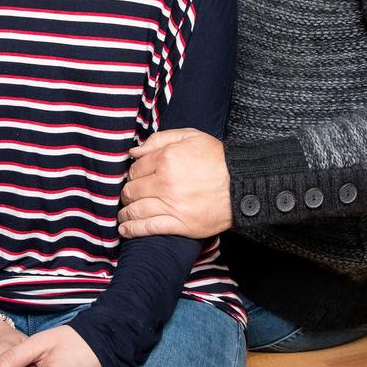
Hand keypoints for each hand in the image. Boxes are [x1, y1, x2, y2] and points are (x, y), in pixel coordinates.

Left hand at [118, 128, 232, 237]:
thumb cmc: (217, 158)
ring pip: (137, 210)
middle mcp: (166, 182)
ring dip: (125, 213)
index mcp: (167, 158)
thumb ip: (159, 140)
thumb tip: (134, 151)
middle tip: (128, 195)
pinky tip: (125, 229)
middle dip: (127, 193)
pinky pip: (149, 228)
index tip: (134, 178)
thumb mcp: (190, 136)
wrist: (243, 183)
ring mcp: (172, 205)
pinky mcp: (180, 224)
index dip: (132, 174)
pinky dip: (133, 230)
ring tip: (122, 215)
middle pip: (132, 190)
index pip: (135, 169)